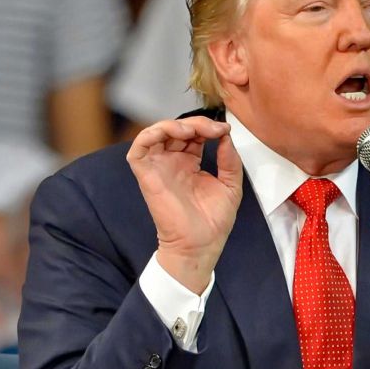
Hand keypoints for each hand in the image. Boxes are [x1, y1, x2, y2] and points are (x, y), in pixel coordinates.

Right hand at [126, 117, 242, 292]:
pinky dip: (152, 133)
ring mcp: (158, 167)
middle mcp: (172, 162)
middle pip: (176, 129)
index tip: (225, 130)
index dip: (207, 127)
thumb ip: (229, 159)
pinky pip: (138, 147)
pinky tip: (176, 134)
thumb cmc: (214, 221)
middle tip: (215, 129)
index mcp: (189, 164)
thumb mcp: (231, 184)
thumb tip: (226, 135)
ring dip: (174, 124)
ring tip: (194, 131)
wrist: (201, 245)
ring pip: (156, 132)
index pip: (193, 134)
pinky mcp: (146, 175)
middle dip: (196, 123)